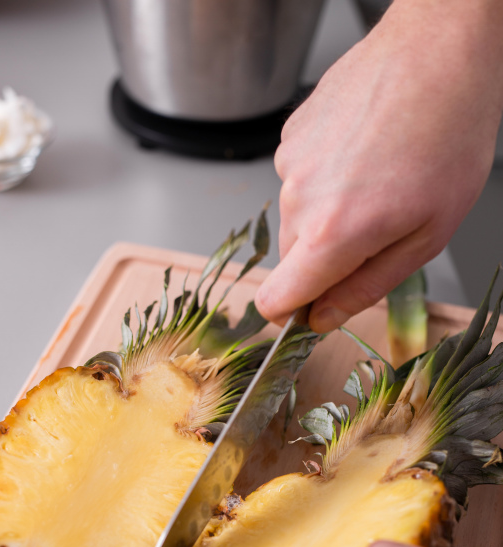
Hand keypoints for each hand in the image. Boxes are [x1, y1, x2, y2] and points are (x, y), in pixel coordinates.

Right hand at [256, 0, 502, 330]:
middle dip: (326, 258)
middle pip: (292, 259)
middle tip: (377, 227)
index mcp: (333, 233)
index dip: (291, 314)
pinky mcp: (290, 134)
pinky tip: (363, 152)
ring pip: (297, 217)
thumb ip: (366, 287)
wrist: (440, 51)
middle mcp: (299, 199)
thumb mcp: (427, 235)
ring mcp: (290, 162)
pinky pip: (299, 178)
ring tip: (377, 178)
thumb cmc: (450, 134)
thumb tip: (324, 318)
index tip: (312, 310)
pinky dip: (326, 176)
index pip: (274, 300)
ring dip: (329, 213)